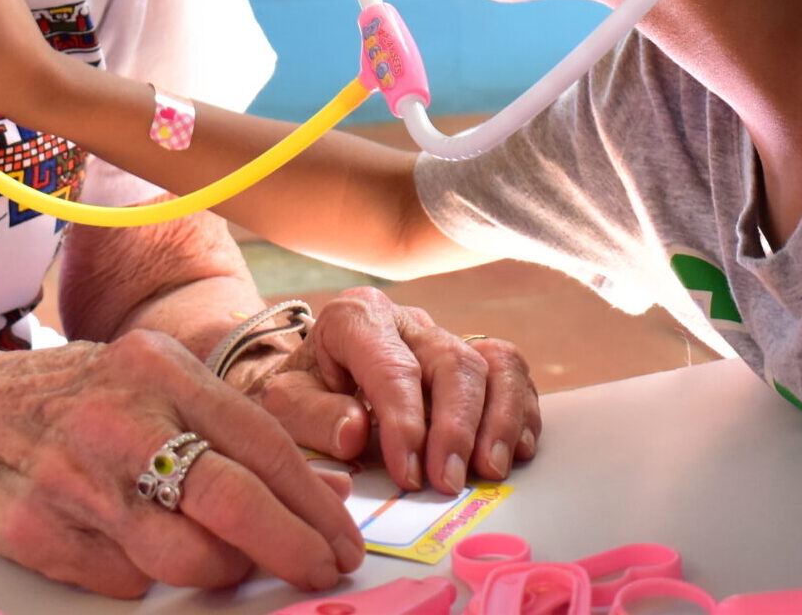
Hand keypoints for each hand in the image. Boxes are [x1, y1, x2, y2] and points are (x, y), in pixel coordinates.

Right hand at [0, 329, 364, 596]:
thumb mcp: (137, 381)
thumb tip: (316, 486)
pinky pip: (124, 580)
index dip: (312, 502)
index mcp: (152, 365)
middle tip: (322, 572)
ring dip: (221, 571)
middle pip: (231, 499)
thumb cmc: (54, 400)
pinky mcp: (36, 533)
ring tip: (226, 564)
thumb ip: (219, 425)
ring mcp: (71, 477)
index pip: (259, 442)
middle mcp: (114, 415)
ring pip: (185, 555)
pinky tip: (134, 554)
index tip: (344, 539)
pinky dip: (143, 578)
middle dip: (292, 547)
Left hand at [229, 287, 540, 495]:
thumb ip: (311, 416)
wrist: (306, 377)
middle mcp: (407, 320)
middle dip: (456, 428)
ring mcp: (443, 337)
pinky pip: (510, 373)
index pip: (392, 367)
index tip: (410, 473)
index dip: (406, 423)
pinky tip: (512, 451)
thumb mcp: (282, 404)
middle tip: (448, 483)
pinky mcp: (471, 358)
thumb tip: (354, 432)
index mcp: (355, 318)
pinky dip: (519, 412)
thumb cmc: (296, 392)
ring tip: (489, 471)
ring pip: (491, 363)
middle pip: (452, 362)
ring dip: (498, 421)